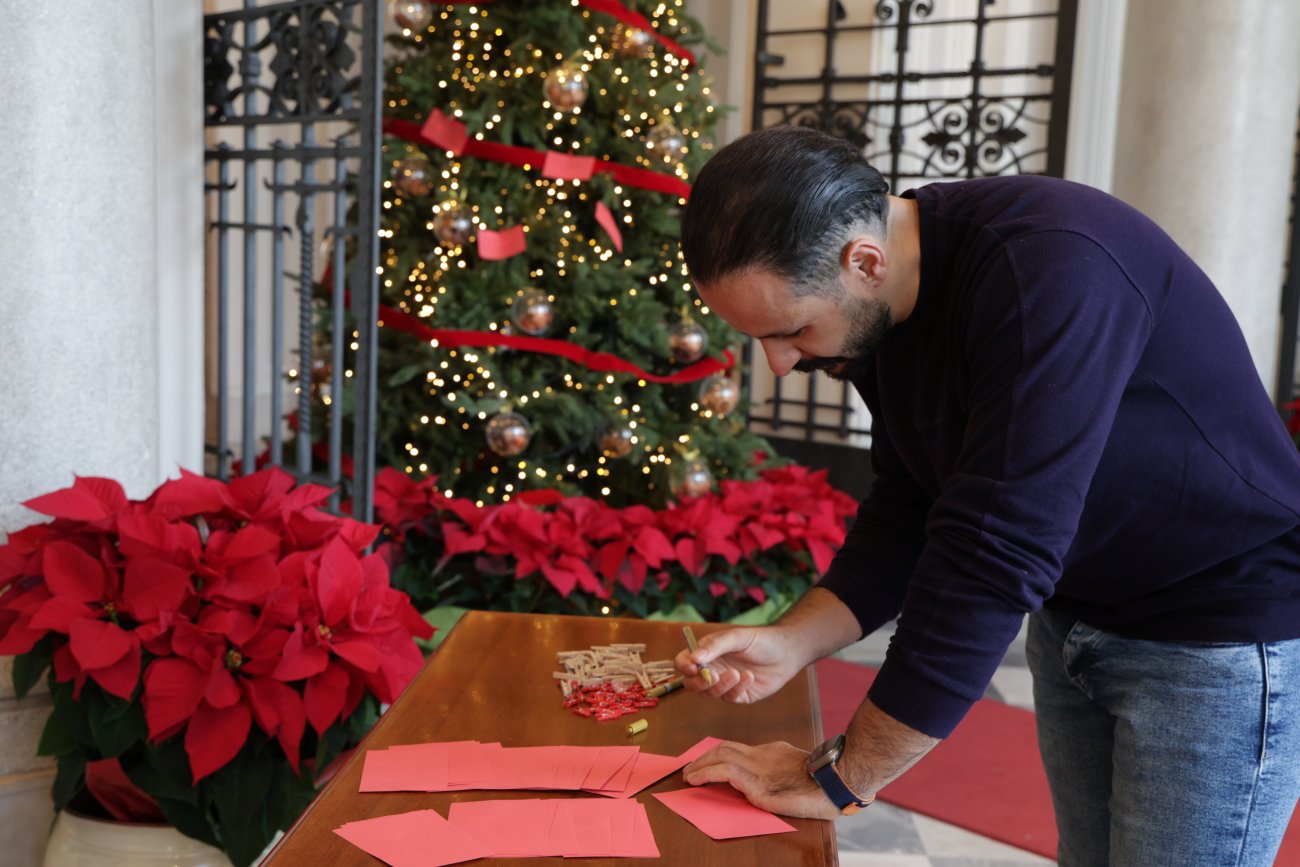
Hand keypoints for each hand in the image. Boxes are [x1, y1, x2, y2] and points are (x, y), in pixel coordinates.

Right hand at [673, 625, 802, 702]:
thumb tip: (694, 658)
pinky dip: (738, 689)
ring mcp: (725, 684)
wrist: (787, 653)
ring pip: (709, 694)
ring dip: (721, 686)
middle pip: (692, 683)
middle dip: (700, 682)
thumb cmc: (761, 640)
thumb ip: (715, 646)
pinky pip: (730, 698)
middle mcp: (713, 669)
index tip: (693, 667)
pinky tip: (750, 677)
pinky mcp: (739, 695)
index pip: (684, 662)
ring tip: (738, 673)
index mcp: (707, 652)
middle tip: (714, 676)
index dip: (684, 666)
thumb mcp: (737, 637)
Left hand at [682, 740, 839, 819]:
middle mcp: (762, 755)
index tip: (708, 761)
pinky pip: (723, 771)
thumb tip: (770, 781)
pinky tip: (695, 780)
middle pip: (725, 747)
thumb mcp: (799, 770)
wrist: (834, 782)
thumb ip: (782, 770)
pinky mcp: (755, 783)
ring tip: (687, 775)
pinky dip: (705, 773)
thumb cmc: (824, 783)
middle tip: (690, 767)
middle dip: (704, 756)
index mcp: (773, 752)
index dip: (719, 754)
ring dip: (699, 764)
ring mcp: (758, 767)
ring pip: (720, 755)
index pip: (739, 748)